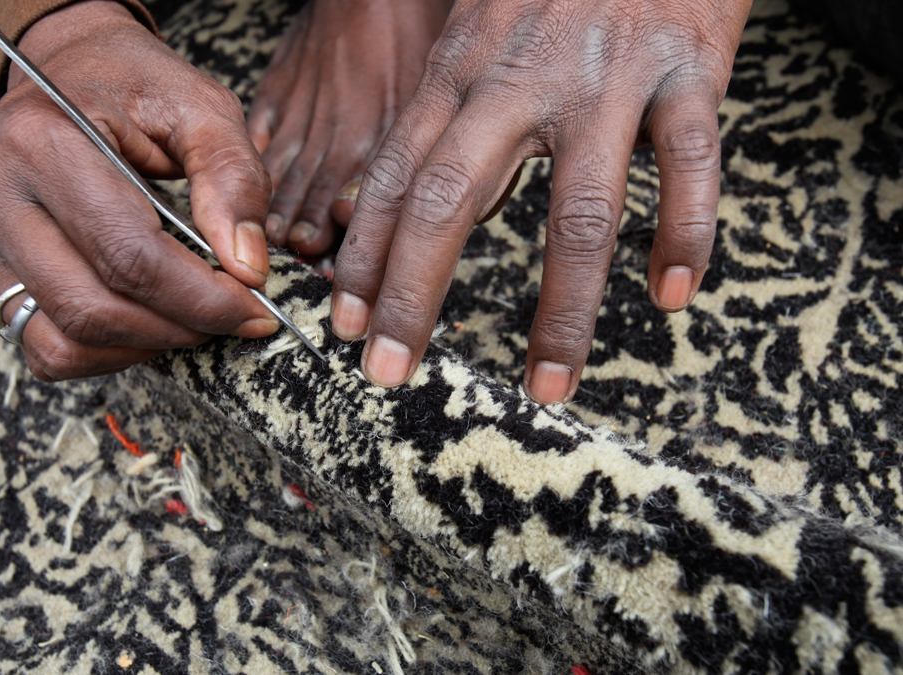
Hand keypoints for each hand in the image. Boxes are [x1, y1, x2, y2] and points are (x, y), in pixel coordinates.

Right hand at [0, 0, 276, 380]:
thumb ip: (235, 181)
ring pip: (61, 340)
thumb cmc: (136, 83)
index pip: (129, 255)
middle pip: (92, 306)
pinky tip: (149, 320)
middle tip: (232, 317)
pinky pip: (45, 345)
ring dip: (141, 346)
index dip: (202, 299)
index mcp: (44, 141)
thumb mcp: (202, 108)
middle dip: (178, 328)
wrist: (69, 66)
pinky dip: (105, 351)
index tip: (255, 308)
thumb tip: (248, 268)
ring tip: (192, 319)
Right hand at [246, 0, 449, 255]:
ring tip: (268, 244)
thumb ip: (442, 153)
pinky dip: (254, 171)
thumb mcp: (444, 95)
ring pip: (285, 173)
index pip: (366, 201)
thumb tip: (467, 209)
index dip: (358, 240)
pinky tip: (245, 197)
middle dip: (311, 238)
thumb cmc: (412, 31)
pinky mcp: (279, 91)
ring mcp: (304, 110)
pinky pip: (260, 138)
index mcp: (384, 132)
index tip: (351, 271)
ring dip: (278, 213)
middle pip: (318, 196)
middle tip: (305, 265)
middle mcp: (341, 127)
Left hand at [331, 0, 751, 402]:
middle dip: (414, 294)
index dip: (367, 256)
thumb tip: (436, 209)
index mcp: (465, 67)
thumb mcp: (482, 29)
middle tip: (389, 370)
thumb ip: (451, 110)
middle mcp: (525, 77)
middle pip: (454, 199)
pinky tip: (670, 298)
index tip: (345, 325)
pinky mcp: (690, 71)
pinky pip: (691, 169)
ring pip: (581, 212)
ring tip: (548, 385)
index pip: (399, 177)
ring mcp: (610, 77)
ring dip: (563, 312)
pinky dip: (685, 237)